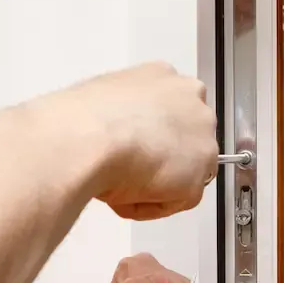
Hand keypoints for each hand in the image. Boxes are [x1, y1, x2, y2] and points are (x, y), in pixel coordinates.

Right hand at [55, 62, 216, 220]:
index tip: (131, 147)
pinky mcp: (200, 174)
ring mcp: (202, 138)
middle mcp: (193, 102)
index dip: (150, 135)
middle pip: (185, 141)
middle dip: (160, 160)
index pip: (171, 110)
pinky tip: (123, 195)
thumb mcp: (100, 99)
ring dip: (155, 184)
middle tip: (127, 171)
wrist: (87, 138)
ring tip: (119, 183)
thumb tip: (118, 131)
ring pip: (183, 173)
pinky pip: (177, 201)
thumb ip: (123, 112)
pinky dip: (149, 205)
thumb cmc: (81, 118)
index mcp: (164, 77)